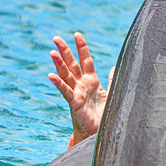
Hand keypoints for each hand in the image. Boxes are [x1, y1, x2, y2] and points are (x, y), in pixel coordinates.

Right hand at [48, 33, 113, 147]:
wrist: (99, 131)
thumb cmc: (103, 114)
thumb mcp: (111, 93)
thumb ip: (111, 80)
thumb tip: (114, 67)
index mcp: (91, 81)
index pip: (85, 60)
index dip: (82, 48)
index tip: (77, 34)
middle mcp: (82, 84)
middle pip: (72, 64)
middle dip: (65, 51)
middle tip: (56, 38)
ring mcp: (77, 92)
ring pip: (66, 75)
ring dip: (59, 64)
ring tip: (52, 52)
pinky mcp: (74, 103)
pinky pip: (66, 91)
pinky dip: (58, 83)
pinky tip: (51, 75)